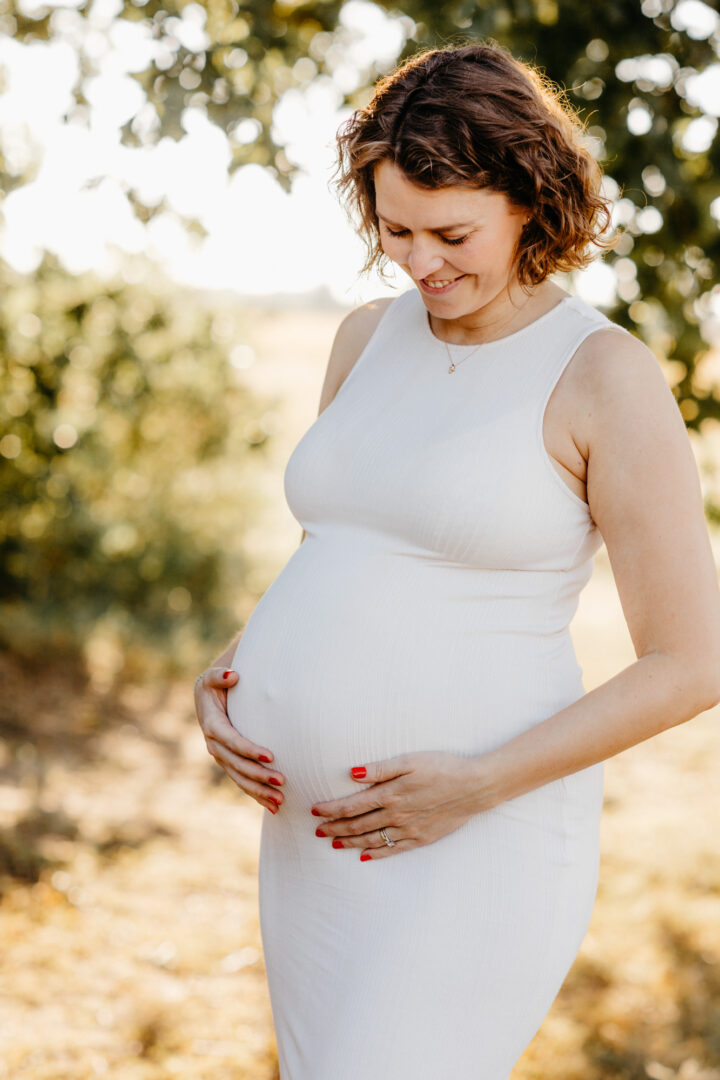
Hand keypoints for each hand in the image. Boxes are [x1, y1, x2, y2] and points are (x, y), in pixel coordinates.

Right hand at [194, 667, 285, 813]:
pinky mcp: (229, 764)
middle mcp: (215, 745)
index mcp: (212, 726)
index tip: (270, 756)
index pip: (232, 741)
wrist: (208, 698)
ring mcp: (221, 757)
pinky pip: (243, 782)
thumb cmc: (216, 684)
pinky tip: (274, 807)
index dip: (249, 750)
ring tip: (281, 799)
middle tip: (282, 781)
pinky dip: (257, 795)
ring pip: (240, 778)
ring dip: (259, 790)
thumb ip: (220, 676)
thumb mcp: (213, 677)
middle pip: (238, 765)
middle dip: (259, 775)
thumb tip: (233, 676)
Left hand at [310, 750, 488, 860]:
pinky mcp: (420, 838)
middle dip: (335, 828)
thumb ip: (379, 769)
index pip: (352, 805)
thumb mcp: (409, 760)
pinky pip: (393, 850)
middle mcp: (395, 815)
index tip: (315, 812)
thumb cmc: (442, 767)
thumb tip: (351, 773)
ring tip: (334, 844)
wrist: (474, 787)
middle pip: (358, 824)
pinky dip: (377, 854)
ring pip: (372, 839)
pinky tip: (365, 856)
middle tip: (318, 832)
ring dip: (351, 842)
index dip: (331, 809)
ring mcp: (408, 829)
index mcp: (390, 794)